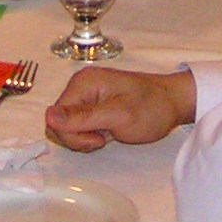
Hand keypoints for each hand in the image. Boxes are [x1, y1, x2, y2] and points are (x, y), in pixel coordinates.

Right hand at [45, 66, 195, 151]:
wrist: (173, 103)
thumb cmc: (151, 108)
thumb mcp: (118, 116)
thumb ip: (82, 117)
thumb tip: (47, 116)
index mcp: (82, 83)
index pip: (54, 117)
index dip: (73, 135)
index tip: (99, 137)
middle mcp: (79, 87)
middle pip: (57, 123)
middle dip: (78, 138)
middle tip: (104, 137)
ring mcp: (85, 97)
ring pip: (67, 128)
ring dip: (84, 139)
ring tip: (108, 134)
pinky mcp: (92, 107)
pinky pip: (78, 127)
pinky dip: (90, 136)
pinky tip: (108, 133)